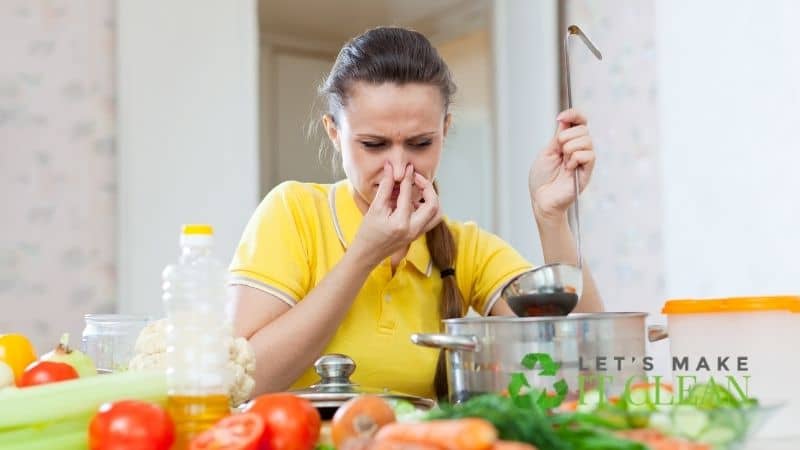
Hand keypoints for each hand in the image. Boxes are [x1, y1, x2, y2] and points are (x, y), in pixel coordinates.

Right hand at [350, 163, 441, 265]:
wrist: (367, 254)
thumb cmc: (367, 233)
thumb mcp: (375, 208)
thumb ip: (385, 187)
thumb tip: (391, 168)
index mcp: (401, 223)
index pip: (408, 195)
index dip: (408, 178)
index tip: (408, 168)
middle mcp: (413, 230)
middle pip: (433, 204)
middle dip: (427, 187)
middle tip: (416, 178)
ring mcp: (417, 234)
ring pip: (436, 213)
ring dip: (430, 198)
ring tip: (417, 190)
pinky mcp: (417, 234)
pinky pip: (430, 219)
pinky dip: (426, 207)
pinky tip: (412, 201)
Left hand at [528, 108, 594, 222]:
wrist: (542, 199)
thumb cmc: (542, 179)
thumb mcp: (547, 152)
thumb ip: (558, 136)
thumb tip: (565, 119)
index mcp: (568, 142)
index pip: (580, 122)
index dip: (573, 114)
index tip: (560, 118)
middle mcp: (579, 149)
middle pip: (583, 129)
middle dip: (566, 136)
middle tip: (558, 150)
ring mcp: (584, 160)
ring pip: (586, 140)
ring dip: (569, 148)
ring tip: (563, 161)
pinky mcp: (588, 172)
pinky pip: (589, 155)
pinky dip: (575, 158)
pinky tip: (569, 168)